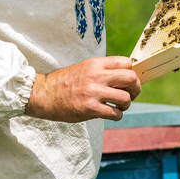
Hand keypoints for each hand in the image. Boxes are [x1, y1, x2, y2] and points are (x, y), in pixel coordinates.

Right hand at [25, 56, 140, 122]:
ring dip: (126, 104)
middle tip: (131, 94)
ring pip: (125, 98)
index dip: (132, 72)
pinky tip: (112, 114)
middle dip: (136, 88)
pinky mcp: (90, 109)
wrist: (43, 94)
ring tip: (120, 106)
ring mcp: (93, 92)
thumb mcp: (85, 67)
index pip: (126, 63)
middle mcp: (97, 76)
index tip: (128, 81)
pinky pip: (115, 113)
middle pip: (131, 78)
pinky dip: (118, 115)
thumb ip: (103, 70)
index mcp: (96, 64)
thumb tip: (125, 77)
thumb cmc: (65, 82)